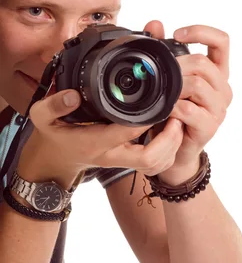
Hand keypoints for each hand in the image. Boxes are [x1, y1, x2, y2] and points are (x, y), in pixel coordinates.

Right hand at [17, 87, 184, 186]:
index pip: (126, 132)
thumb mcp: (42, 117)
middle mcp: (111, 155)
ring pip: (156, 165)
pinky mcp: (129, 163)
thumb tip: (72, 95)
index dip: (146, 118)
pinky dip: (169, 153)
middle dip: (169, 139)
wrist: (55, 160)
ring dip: (172, 146)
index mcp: (94, 142)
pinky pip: (155, 166)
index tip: (159, 102)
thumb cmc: (54, 135)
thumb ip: (53, 105)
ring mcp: (121, 162)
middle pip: (149, 158)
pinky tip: (171, 133)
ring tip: (177, 122)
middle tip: (177, 116)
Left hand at [143, 21, 232, 183]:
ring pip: (197, 85)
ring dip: (173, 88)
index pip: (222, 41)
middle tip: (158, 75)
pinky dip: (171, 108)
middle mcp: (222, 88)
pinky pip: (189, 110)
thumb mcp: (168, 79)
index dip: (202, 32)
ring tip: (160, 94)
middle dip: (177, 66)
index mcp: (217, 72)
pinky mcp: (209, 127)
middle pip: (203, 63)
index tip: (177, 33)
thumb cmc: (172, 112)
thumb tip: (155, 24)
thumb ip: (163, 50)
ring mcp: (218, 109)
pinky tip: (162, 111)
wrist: (173, 150)